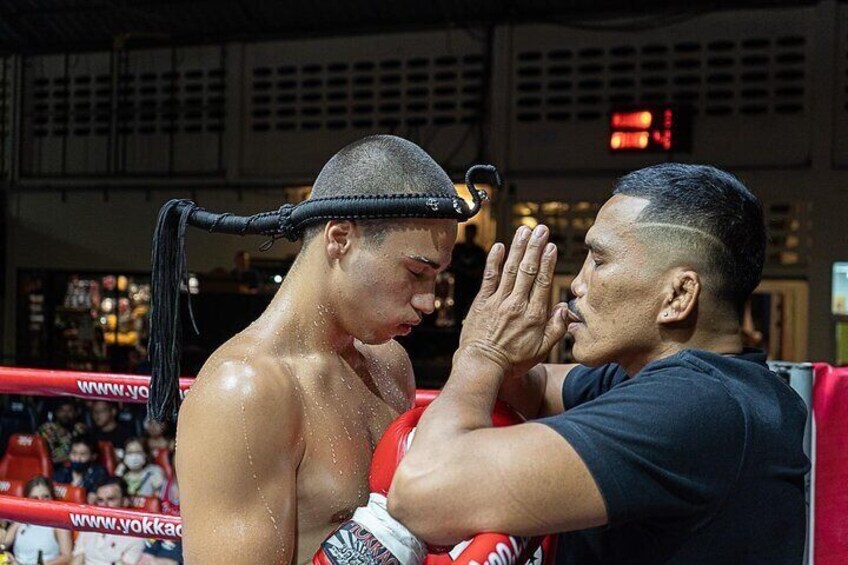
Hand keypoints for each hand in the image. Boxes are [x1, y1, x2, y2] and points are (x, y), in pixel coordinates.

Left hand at [459, 225, 566, 378]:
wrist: (482, 365)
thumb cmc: (513, 361)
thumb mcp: (541, 350)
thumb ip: (556, 329)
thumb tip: (564, 308)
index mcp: (534, 315)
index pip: (543, 282)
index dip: (547, 262)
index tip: (551, 246)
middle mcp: (517, 304)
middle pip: (528, 270)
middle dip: (535, 247)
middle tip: (540, 229)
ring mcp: (498, 301)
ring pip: (510, 269)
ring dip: (518, 248)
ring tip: (524, 231)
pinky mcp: (482, 302)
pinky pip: (489, 277)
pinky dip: (494, 261)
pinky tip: (500, 246)